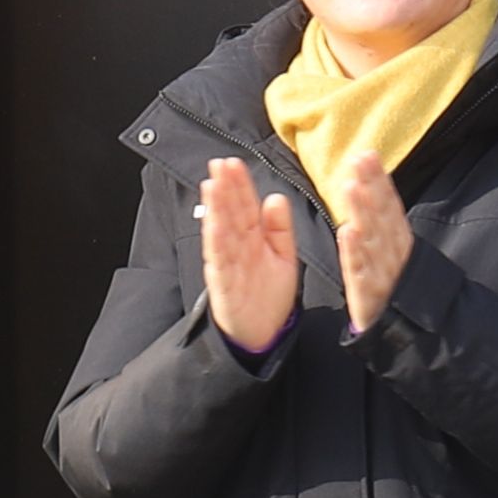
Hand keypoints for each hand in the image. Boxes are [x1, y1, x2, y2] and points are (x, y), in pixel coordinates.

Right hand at [198, 156, 300, 355]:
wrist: (262, 333)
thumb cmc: (270, 295)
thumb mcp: (284, 257)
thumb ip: (280, 229)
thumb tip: (276, 198)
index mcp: (254, 239)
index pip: (245, 206)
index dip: (240, 185)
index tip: (234, 163)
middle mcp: (238, 248)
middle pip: (230, 213)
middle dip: (225, 189)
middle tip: (220, 165)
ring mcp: (229, 264)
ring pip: (221, 231)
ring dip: (216, 208)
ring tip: (212, 186)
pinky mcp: (224, 283)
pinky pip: (219, 259)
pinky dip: (216, 240)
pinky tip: (214, 222)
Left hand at [337, 151, 412, 332]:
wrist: (411, 338)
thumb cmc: (394, 291)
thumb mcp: (391, 256)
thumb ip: (384, 226)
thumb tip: (372, 190)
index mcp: (398, 244)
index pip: (389, 207)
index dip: (379, 181)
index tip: (367, 155)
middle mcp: (394, 255)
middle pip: (383, 217)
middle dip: (372, 187)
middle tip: (360, 160)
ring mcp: (384, 276)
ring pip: (374, 240)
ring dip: (363, 212)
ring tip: (351, 188)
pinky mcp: (371, 298)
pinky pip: (362, 273)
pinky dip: (356, 253)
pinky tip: (348, 232)